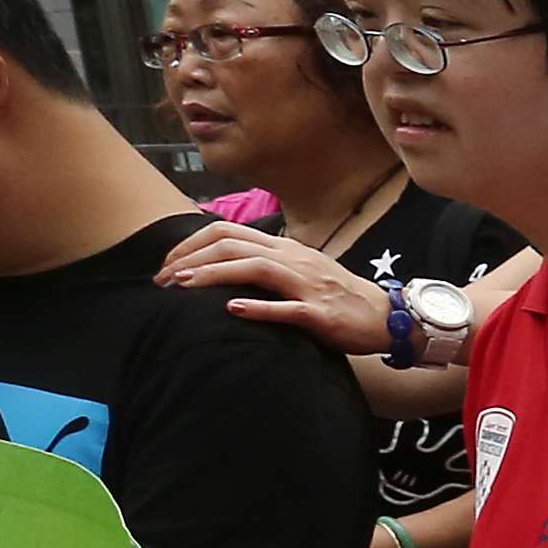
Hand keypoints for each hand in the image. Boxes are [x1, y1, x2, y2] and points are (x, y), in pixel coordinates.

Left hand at [155, 222, 390, 353]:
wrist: (385, 316)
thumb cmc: (337, 297)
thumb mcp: (299, 272)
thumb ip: (265, 264)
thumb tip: (221, 265)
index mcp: (285, 248)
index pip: (227, 232)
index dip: (190, 244)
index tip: (167, 264)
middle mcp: (294, 259)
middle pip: (233, 245)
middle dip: (190, 259)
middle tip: (161, 279)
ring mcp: (307, 285)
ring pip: (253, 269)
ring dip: (212, 275)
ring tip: (182, 287)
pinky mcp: (320, 313)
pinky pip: (286, 308)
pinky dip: (257, 308)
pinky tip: (231, 310)